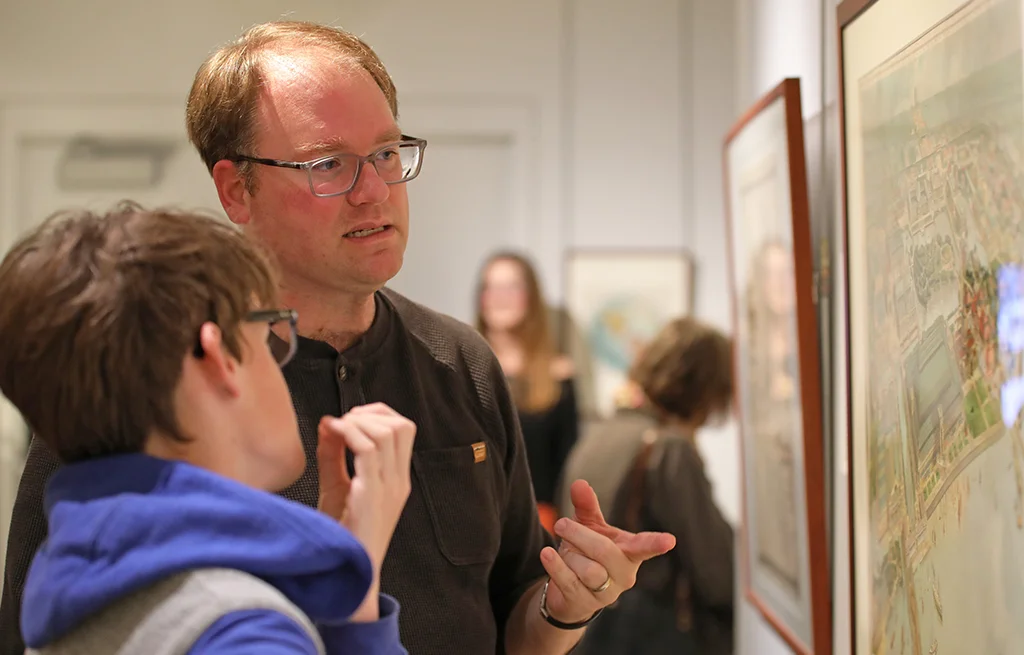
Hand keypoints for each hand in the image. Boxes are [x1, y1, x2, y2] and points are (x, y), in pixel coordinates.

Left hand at [316, 403, 415, 568]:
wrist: (348, 572)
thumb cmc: (342, 535)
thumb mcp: (336, 487)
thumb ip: (333, 454)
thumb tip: (328, 422)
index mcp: (396, 479)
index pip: (404, 429)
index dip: (380, 413)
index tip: (353, 417)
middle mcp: (398, 481)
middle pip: (402, 426)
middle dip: (370, 413)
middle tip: (345, 421)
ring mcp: (388, 488)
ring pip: (387, 433)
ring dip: (359, 422)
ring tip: (338, 428)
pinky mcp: (372, 495)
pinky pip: (369, 451)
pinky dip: (350, 434)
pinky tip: (333, 435)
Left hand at [538, 480, 675, 623]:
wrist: (570, 592)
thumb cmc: (587, 553)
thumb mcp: (589, 528)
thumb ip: (587, 506)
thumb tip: (579, 483)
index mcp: (630, 553)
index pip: (645, 547)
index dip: (656, 543)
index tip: (670, 540)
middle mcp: (623, 575)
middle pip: (604, 552)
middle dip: (579, 534)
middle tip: (561, 523)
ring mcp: (606, 594)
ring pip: (588, 570)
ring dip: (568, 553)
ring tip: (562, 549)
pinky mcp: (585, 604)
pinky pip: (570, 583)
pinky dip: (556, 566)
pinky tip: (546, 554)